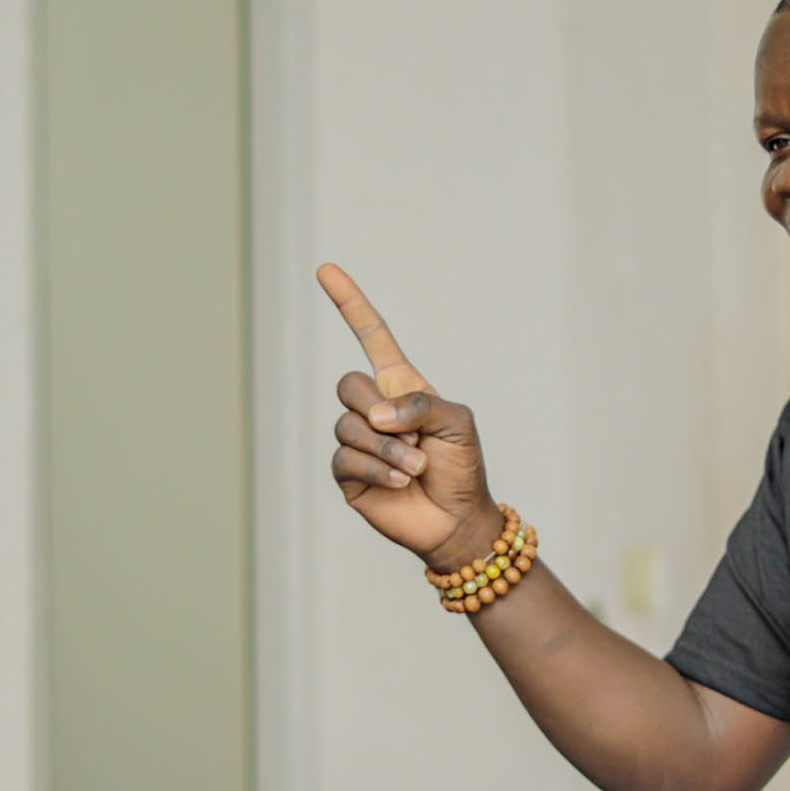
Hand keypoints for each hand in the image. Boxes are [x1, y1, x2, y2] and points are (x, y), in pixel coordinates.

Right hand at [319, 263, 501, 570]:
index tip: (326, 270)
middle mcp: (374, 409)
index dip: (349, 303)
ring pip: (348, 426)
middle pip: (348, 384)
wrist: (457, 520)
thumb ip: (421, 404)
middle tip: (412, 436)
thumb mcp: (457, 422)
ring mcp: (357, 441)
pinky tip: (401, 481)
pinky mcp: (347, 475)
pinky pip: (345, 459)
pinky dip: (377, 469)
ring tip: (416, 466)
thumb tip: (376, 416)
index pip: (371, 335)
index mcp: (400, 385)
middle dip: (378, 410)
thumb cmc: (463, 467)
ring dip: (388, 448)